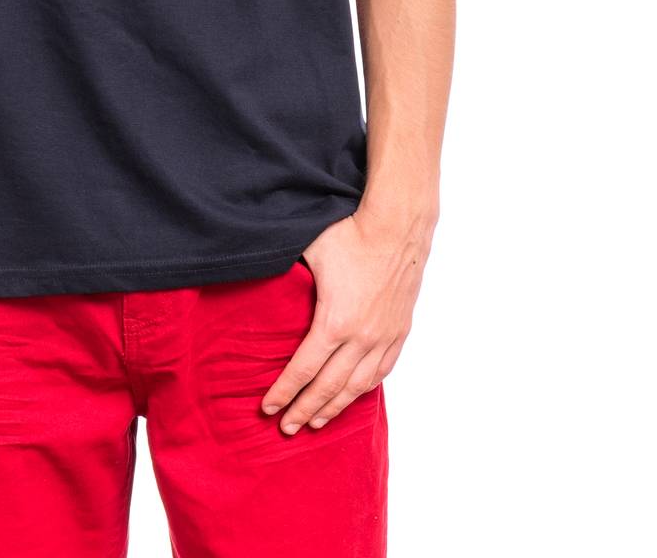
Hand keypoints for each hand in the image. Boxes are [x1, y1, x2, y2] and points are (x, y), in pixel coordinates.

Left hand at [260, 209, 431, 431]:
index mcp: (334, 322)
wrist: (398, 227)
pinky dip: (363, 389)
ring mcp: (383, 337)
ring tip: (315, 422)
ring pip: (356, 386)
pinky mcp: (399, 332)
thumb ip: (287, 274)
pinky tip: (352, 397)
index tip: (267, 409)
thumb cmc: (350, 234)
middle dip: (304, 409)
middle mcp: (361, 338)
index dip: (284, 392)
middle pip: (328, 387)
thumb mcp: (310, 251)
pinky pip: (381, 371)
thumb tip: (257, 275)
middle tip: (286, 429)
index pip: (302, 369)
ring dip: (334, 407)